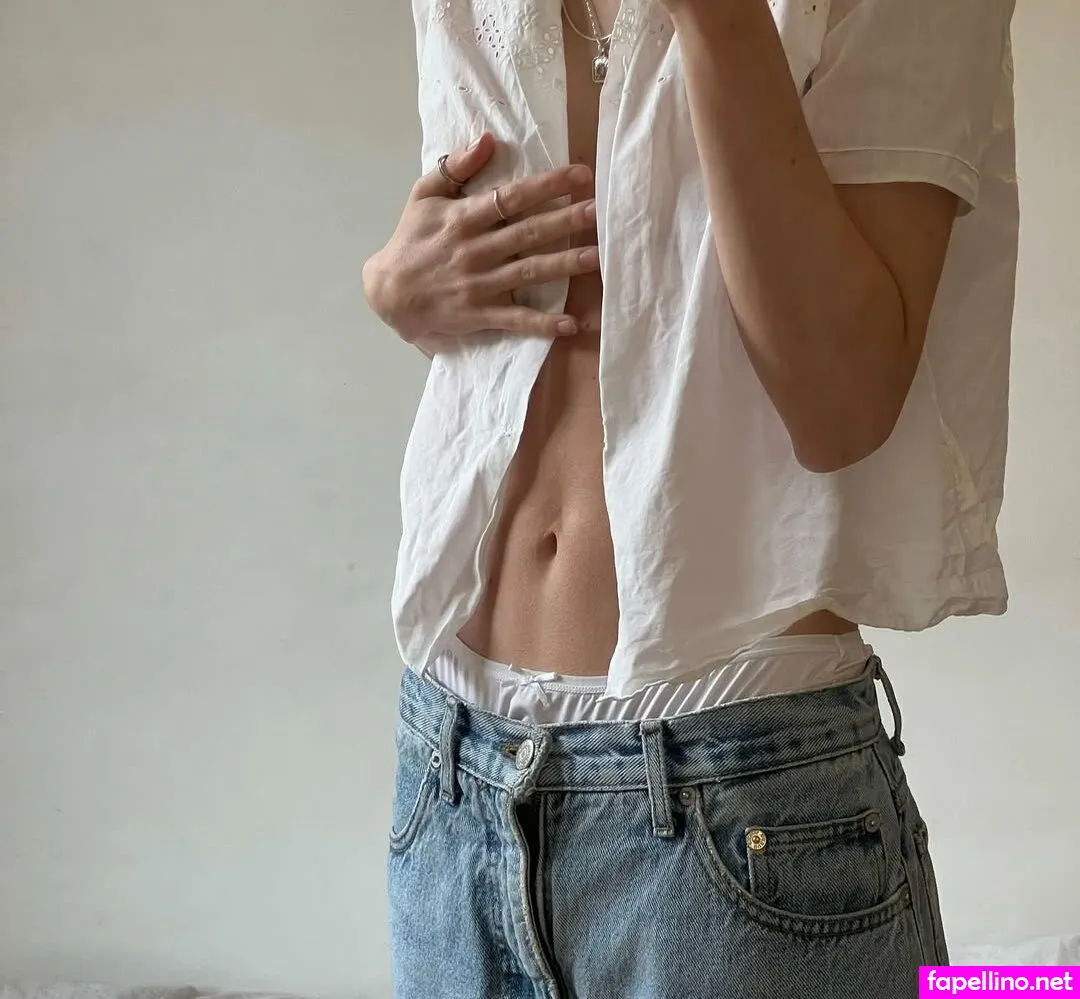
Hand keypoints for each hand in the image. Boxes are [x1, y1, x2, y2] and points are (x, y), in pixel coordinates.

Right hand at [362, 134, 598, 355]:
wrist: (387, 292)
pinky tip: (571, 324)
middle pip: (528, 232)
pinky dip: (543, 323)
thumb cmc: (410, 240)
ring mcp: (479, 284)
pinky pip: (516, 319)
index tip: (581, 174)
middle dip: (566, 221)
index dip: (548, 185)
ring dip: (564, 266)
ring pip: (528, 272)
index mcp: (464, 217)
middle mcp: (475, 250)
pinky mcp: (480, 314)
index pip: (513, 196)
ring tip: (596, 258)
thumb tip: (488, 139)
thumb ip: (455, 167)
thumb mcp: (423, 195)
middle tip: (600, 212)